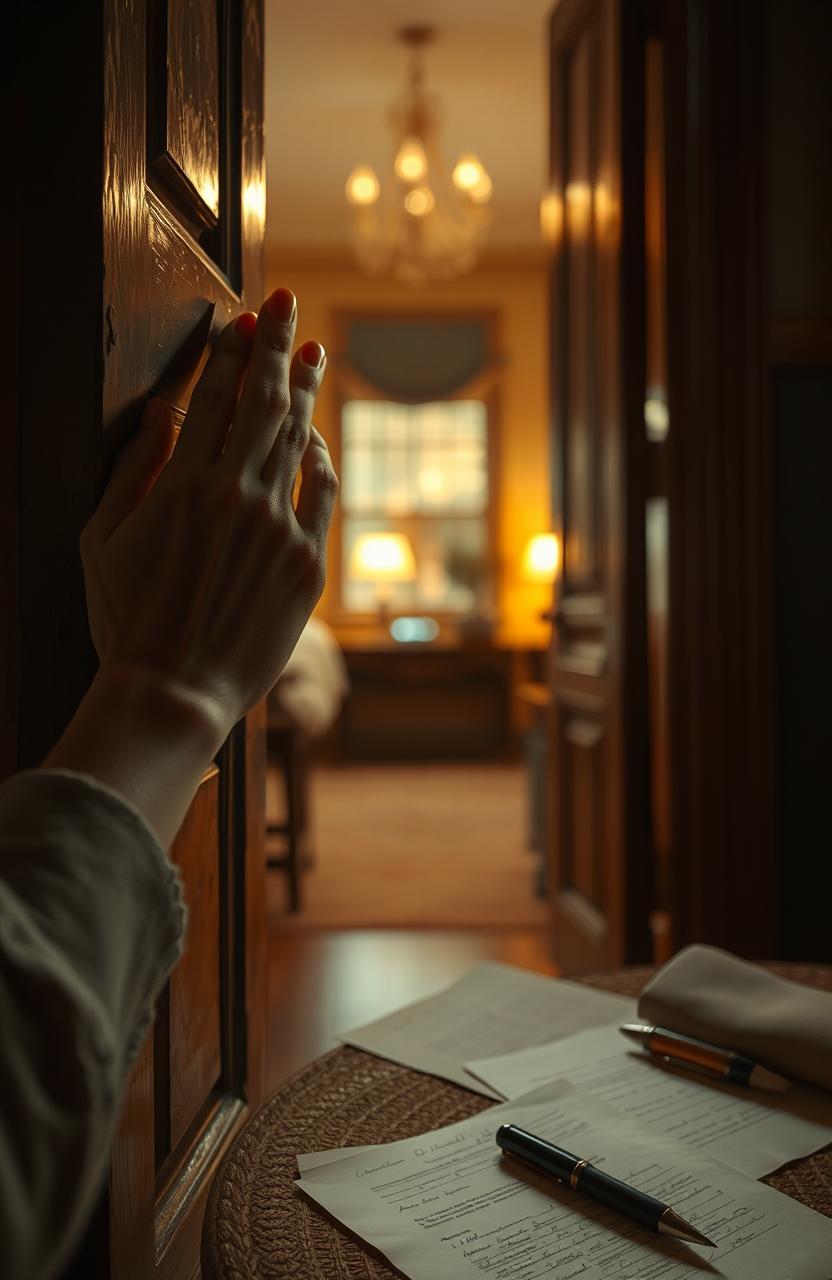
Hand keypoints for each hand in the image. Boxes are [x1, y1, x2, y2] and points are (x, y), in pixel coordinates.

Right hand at [79, 288, 337, 735]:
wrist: (176, 692)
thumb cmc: (126, 619)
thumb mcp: (103, 538)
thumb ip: (135, 466)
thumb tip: (164, 409)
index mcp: (183, 485)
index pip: (214, 396)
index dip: (231, 350)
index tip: (243, 317)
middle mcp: (238, 496)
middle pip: (264, 401)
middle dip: (275, 343)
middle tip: (286, 301)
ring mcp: (280, 528)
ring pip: (298, 439)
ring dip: (304, 389)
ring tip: (309, 352)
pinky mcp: (309, 562)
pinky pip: (323, 491)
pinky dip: (320, 456)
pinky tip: (315, 434)